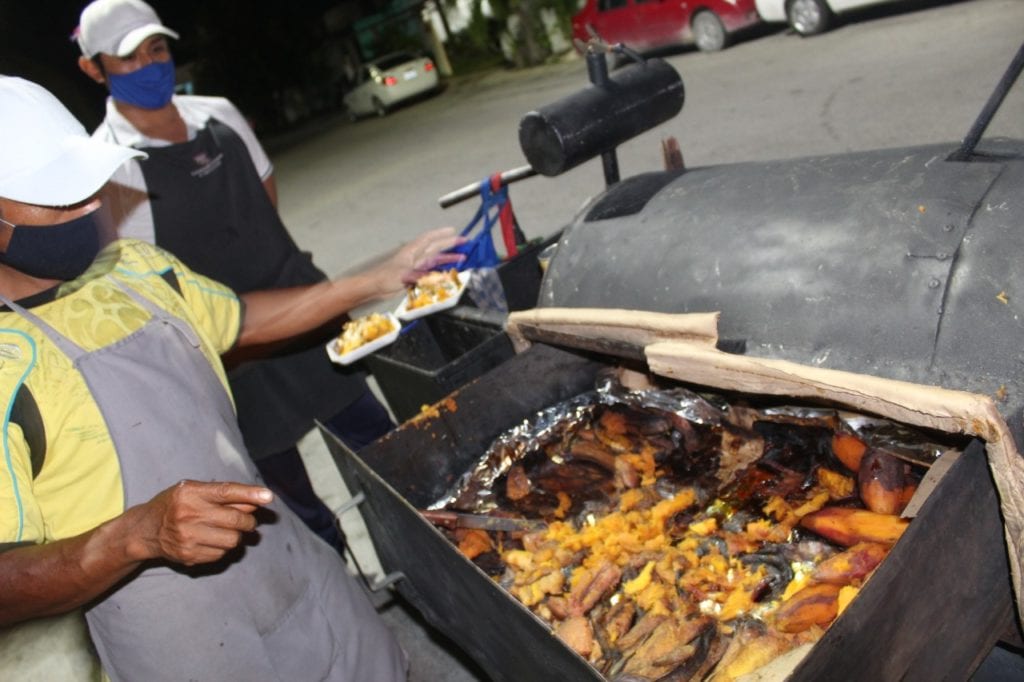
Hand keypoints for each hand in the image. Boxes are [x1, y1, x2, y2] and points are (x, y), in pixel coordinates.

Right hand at [128, 480, 273, 565]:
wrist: (146, 530)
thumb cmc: (176, 505)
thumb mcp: (194, 490)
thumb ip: (224, 494)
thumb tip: (257, 500)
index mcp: (190, 493)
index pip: (226, 492)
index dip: (250, 494)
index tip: (268, 496)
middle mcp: (188, 514)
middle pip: (236, 519)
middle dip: (249, 521)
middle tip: (247, 521)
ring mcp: (188, 537)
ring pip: (233, 540)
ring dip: (237, 536)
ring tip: (229, 531)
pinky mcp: (189, 555)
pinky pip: (222, 554)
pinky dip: (224, 547)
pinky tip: (213, 540)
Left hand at [370, 227, 465, 296]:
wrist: (375, 286)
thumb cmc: (385, 277)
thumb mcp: (402, 275)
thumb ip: (417, 275)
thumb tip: (431, 276)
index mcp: (413, 251)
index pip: (430, 239)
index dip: (442, 234)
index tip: (454, 231)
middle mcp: (416, 256)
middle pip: (436, 247)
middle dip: (450, 244)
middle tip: (464, 242)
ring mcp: (417, 265)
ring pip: (436, 258)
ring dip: (448, 257)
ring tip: (462, 257)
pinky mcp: (416, 275)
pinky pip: (433, 269)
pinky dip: (442, 268)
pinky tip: (449, 270)